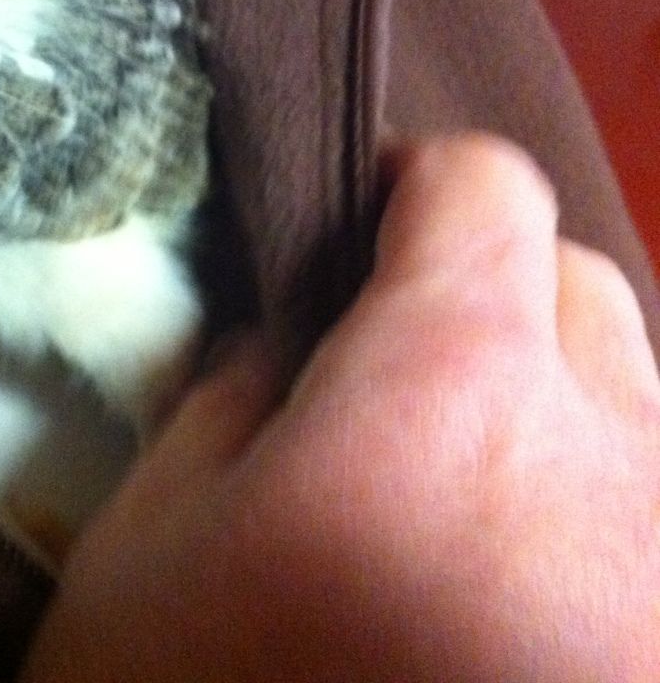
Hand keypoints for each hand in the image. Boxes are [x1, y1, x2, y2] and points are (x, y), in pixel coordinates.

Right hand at [20, 134, 659, 681]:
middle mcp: (613, 469)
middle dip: (487, 288)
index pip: (481, 193)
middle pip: (581, 284)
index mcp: (449, 398)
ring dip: (554, 403)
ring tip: (461, 491)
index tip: (360, 220)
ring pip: (643, 405)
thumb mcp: (154, 534)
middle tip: (390, 365)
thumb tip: (303, 321)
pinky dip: (595, 507)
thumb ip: (240, 386)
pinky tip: (515, 581)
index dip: (413, 184)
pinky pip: (656, 515)